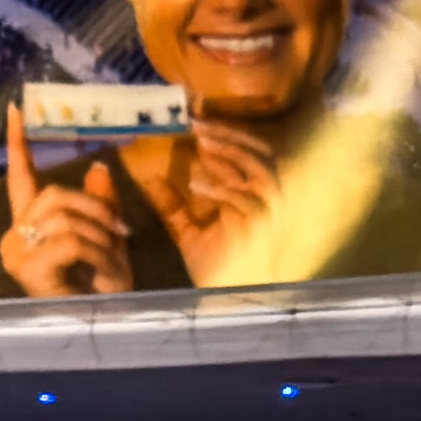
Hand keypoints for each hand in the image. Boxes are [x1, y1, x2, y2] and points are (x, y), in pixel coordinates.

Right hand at [0, 119, 133, 298]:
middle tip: (120, 234)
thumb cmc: (104, 291)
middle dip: (95, 209)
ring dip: (100, 234)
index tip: (16, 110)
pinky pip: (69, 239)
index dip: (19, 144)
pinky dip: (96, 252)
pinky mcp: (26, 269)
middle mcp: (15, 239)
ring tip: (112, 260)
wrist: (105, 325)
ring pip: (63, 215)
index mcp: (31, 227)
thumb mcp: (109, 237)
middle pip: (53, 194)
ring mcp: (16, 254)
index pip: (22, 179)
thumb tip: (98, 166)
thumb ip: (102, 203)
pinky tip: (102, 273)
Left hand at [155, 112, 287, 280]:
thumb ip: (173, 205)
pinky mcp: (263, 226)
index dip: (226, 134)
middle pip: (258, 151)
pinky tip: (195, 185)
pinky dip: (220, 190)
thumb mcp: (189, 231)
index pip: (248, 152)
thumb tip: (151, 179)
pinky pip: (244, 200)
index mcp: (254, 194)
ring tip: (201, 143)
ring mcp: (270, 211)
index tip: (196, 122)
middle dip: (229, 134)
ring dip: (229, 153)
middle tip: (197, 123)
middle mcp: (269, 197)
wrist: (229, 298)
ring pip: (257, 169)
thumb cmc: (217, 267)